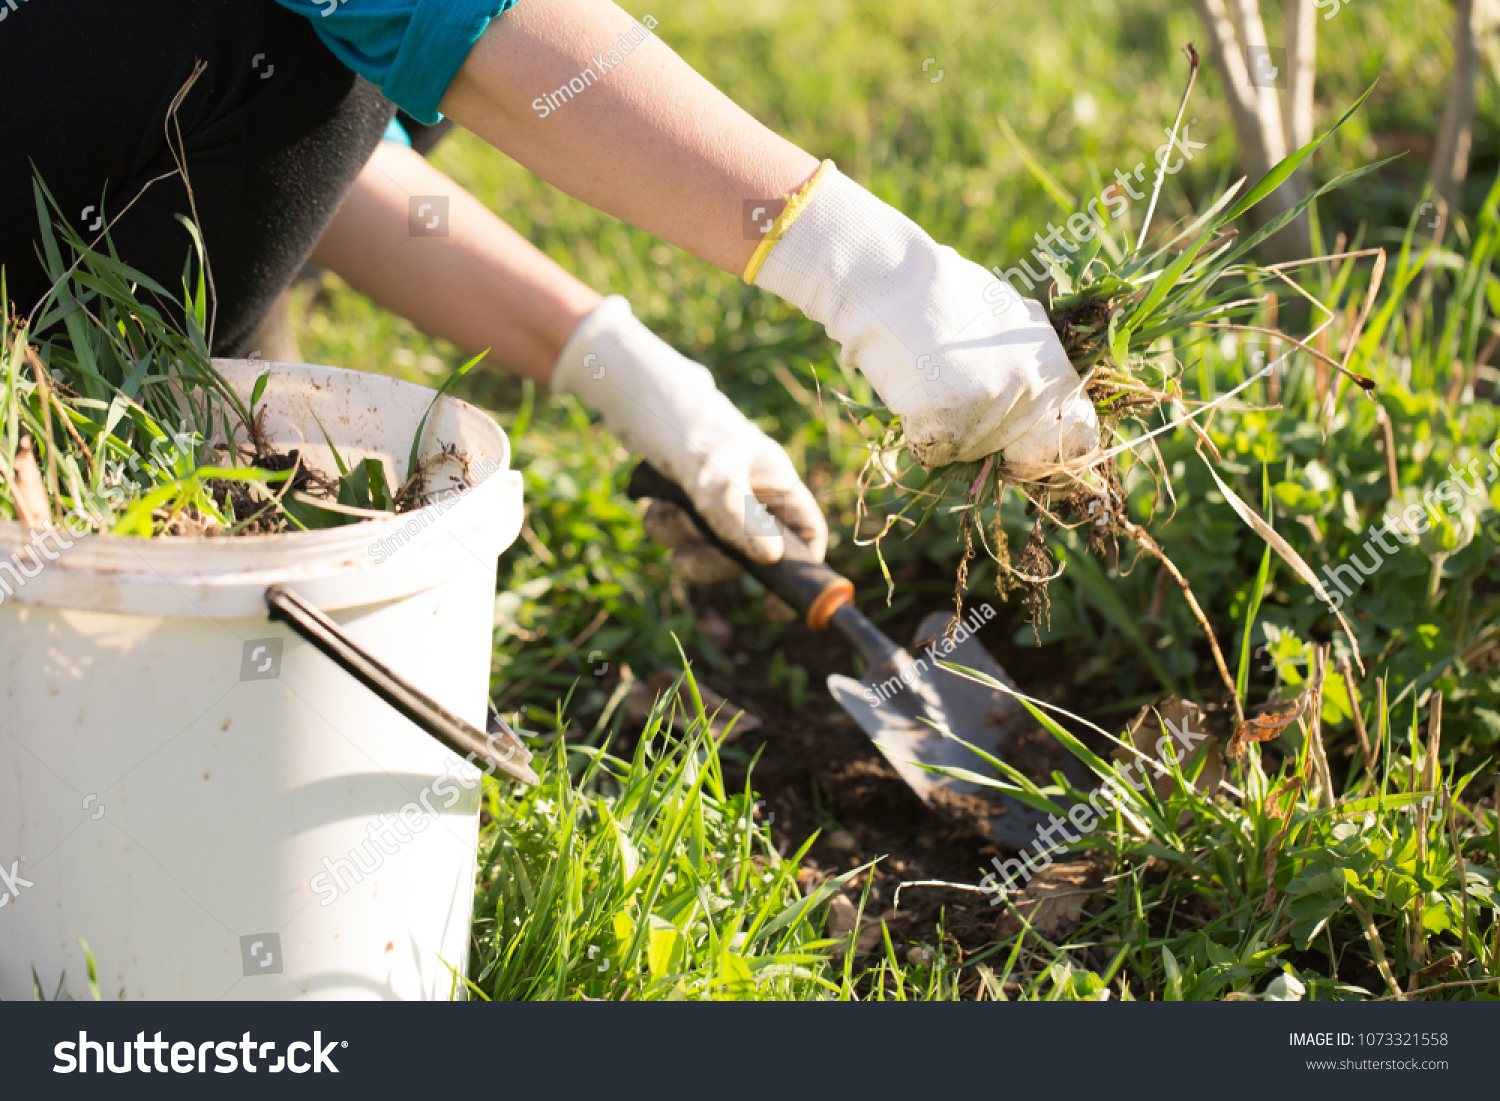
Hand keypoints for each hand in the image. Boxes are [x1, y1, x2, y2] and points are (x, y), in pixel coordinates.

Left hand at [550, 296, 826, 579]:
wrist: (630, 389)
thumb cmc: (681, 418)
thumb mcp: (710, 470)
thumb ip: (738, 514)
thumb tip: (771, 558)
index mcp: (774, 479)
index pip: (806, 531)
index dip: (798, 569)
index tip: (772, 604)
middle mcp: (751, 490)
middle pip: (752, 551)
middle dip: (716, 559)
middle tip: (688, 559)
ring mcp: (718, 494)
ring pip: (711, 544)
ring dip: (683, 540)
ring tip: (664, 514)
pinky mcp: (686, 495)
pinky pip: (682, 531)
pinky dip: (665, 525)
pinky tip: (653, 503)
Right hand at [750, 163, 1098, 474]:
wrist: (890, 279)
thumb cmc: (938, 292)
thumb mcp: (1002, 315)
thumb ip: (1020, 359)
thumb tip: (1025, 400)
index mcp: (1051, 363)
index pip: (1079, 435)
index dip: (1049, 451)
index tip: (1022, 452)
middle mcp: (1030, 389)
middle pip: (1011, 452)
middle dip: (982, 439)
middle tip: (951, 401)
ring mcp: (991, 409)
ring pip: (966, 454)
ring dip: (943, 431)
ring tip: (924, 379)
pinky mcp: (949, 423)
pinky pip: (930, 452)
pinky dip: (914, 432)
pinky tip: (909, 390)